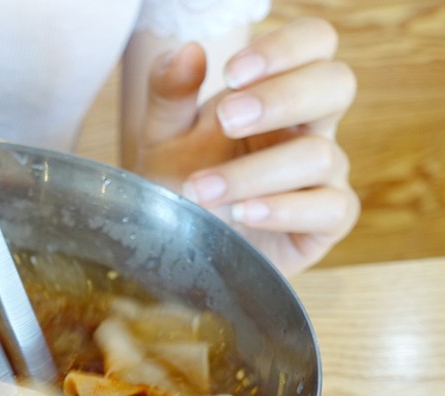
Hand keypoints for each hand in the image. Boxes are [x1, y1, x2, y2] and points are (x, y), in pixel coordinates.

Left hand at [136, 18, 359, 274]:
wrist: (177, 246)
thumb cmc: (179, 183)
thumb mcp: (163, 136)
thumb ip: (169, 93)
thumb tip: (186, 50)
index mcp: (278, 94)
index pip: (314, 43)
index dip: (285, 48)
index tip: (232, 73)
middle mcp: (309, 128)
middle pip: (337, 84)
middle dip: (282, 98)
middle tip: (227, 122)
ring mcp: (324, 176)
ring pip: (320, 155)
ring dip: (255, 172)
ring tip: (202, 190)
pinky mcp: (325, 224)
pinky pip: (330, 209)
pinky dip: (283, 210)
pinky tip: (243, 213)